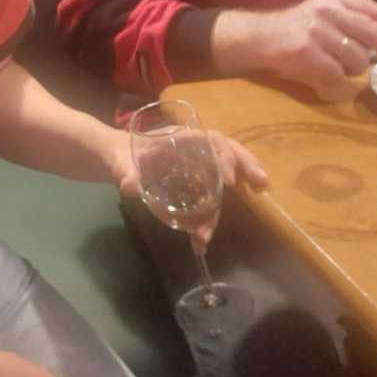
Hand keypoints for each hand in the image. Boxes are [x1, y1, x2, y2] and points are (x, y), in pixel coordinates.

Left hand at [107, 125, 266, 243]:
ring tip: (213, 232)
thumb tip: (130, 186)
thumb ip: (124, 170)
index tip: (228, 180)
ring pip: (221, 177)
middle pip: (227, 153)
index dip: (224, 156)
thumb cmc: (120, 152)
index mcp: (180, 138)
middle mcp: (192, 150)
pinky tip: (201, 238)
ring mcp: (194, 167)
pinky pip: (207, 196)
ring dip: (227, 202)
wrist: (114, 158)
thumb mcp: (118, 159)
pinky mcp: (190, 184)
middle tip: (262, 184)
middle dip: (246, 167)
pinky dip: (208, 217)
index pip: (210, 140)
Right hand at [224, 0, 376, 79]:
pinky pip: (337, 70)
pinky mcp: (306, 50)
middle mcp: (327, 9)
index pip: (375, 10)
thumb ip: (354, 19)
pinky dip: (336, 74)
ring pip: (357, 56)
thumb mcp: (326, 12)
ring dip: (357, 67)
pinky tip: (324, 67)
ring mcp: (316, 29)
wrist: (261, 36)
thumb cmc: (298, 26)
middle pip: (372, 32)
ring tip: (344, 65)